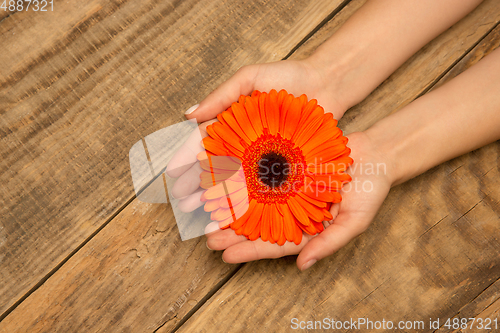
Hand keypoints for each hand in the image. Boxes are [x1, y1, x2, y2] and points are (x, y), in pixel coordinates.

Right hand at [167, 58, 348, 210]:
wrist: (328, 84)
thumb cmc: (289, 77)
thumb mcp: (250, 78)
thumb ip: (221, 96)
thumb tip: (187, 115)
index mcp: (231, 122)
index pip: (203, 143)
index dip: (187, 159)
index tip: (174, 174)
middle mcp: (244, 142)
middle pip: (216, 167)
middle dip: (199, 185)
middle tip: (184, 203)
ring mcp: (264, 156)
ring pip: (237, 181)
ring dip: (219, 198)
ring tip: (205, 214)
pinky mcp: (283, 166)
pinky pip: (263, 185)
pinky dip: (249, 199)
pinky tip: (236, 213)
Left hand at [205, 131, 393, 269]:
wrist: (375, 155)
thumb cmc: (370, 191)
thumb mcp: (354, 222)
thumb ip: (329, 243)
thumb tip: (303, 266)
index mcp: (306, 230)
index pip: (274, 245)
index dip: (250, 252)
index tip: (226, 256)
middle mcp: (293, 212)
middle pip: (257, 226)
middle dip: (232, 233)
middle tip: (207, 238)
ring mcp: (288, 190)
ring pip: (254, 201)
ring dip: (231, 208)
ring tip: (207, 214)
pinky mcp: (286, 168)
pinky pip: (261, 175)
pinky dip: (243, 179)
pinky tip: (224, 181)